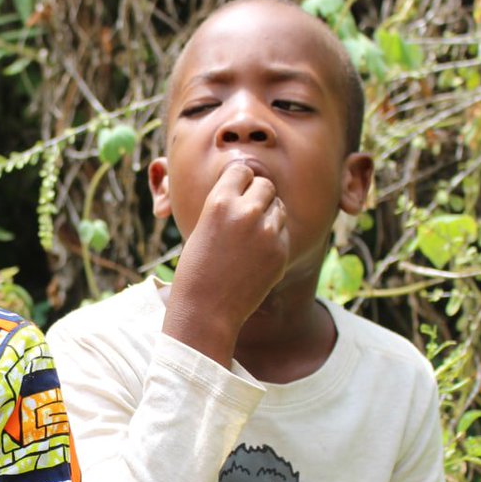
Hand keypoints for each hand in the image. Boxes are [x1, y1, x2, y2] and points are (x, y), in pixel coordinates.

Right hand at [163, 161, 288, 366]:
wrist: (205, 311)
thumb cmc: (196, 270)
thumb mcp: (202, 227)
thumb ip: (226, 205)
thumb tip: (251, 184)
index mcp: (219, 202)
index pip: (242, 170)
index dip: (239, 182)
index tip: (234, 194)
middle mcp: (246, 212)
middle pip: (266, 185)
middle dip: (257, 196)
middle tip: (244, 216)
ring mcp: (267, 233)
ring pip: (278, 207)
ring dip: (268, 215)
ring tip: (249, 237)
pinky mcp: (281, 252)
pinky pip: (283, 231)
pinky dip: (273, 238)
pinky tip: (255, 255)